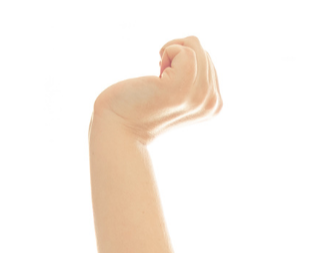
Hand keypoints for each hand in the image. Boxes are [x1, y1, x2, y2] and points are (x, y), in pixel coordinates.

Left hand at [93, 36, 222, 144]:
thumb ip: (195, 74)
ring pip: (194, 45)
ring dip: (169, 55)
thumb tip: (194, 44)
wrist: (119, 126)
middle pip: (202, 49)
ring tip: (158, 81)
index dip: (181, 64)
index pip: (207, 59)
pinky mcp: (184, 85)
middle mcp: (213, 103)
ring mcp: (200, 96)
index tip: (167, 88)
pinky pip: (184, 49)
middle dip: (176, 57)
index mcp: (215, 105)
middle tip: (160, 85)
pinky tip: (156, 76)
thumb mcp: (177, 89)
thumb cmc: (140, 105)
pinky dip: (166, 52)